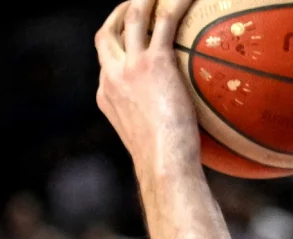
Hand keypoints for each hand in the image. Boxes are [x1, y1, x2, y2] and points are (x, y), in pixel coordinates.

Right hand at [95, 0, 200, 178]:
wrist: (162, 164)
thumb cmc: (166, 167)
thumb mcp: (153, 147)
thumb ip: (158, 133)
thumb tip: (185, 145)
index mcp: (106, 97)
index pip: (107, 64)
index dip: (117, 50)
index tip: (131, 44)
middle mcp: (111, 77)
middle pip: (106, 34)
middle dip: (118, 14)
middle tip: (138, 6)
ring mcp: (129, 67)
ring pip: (131, 17)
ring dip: (144, 0)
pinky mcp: (153, 62)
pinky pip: (164, 20)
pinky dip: (174, 3)